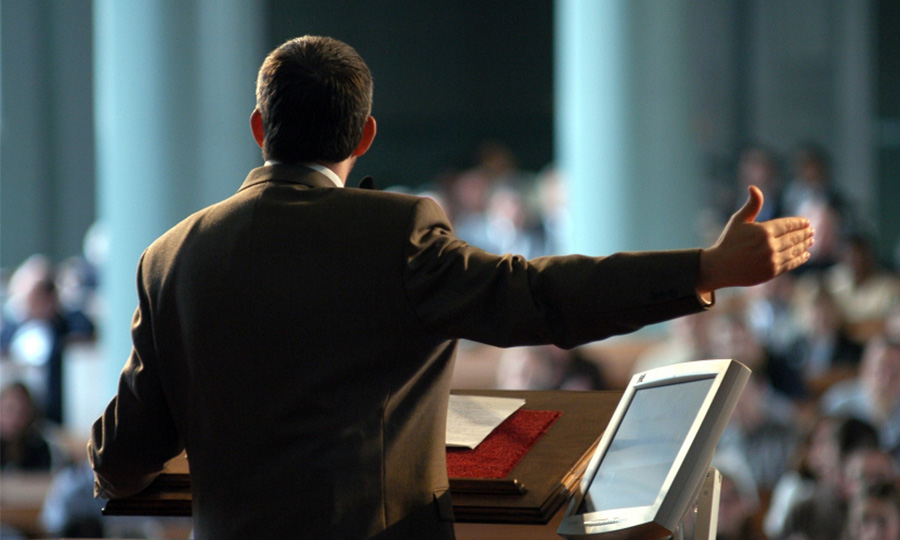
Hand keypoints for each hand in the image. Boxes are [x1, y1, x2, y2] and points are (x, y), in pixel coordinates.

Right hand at [698, 185, 813, 293]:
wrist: (719, 267)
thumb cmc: (728, 241)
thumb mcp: (738, 220)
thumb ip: (752, 205)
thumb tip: (753, 187)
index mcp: (763, 230)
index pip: (787, 225)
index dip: (799, 223)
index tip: (807, 222)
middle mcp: (770, 245)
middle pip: (793, 237)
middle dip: (804, 233)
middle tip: (812, 230)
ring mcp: (771, 259)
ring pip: (794, 250)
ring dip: (805, 245)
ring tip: (811, 241)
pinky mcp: (771, 272)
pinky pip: (790, 263)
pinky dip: (800, 258)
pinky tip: (805, 254)